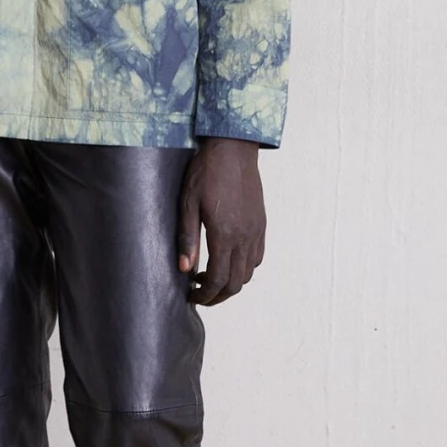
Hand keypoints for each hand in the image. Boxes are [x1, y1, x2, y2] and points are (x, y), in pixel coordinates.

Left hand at [177, 137, 265, 305]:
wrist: (233, 149)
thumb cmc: (206, 173)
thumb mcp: (188, 204)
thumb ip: (187, 238)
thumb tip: (184, 268)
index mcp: (224, 234)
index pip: (217, 279)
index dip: (205, 295)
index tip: (192, 297)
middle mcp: (244, 237)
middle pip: (236, 283)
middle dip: (218, 296)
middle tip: (200, 294)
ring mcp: (256, 231)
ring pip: (249, 272)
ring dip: (231, 283)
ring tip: (211, 277)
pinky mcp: (261, 224)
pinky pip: (257, 256)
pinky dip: (245, 268)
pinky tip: (229, 259)